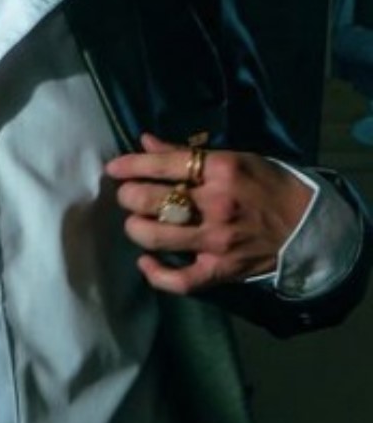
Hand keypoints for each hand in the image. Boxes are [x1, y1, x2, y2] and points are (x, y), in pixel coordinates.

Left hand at [105, 132, 309, 295]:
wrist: (308, 226)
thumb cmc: (269, 186)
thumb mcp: (234, 158)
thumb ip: (186, 153)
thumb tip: (144, 142)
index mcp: (221, 170)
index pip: (164, 165)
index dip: (131, 165)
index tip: (114, 169)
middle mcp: (216, 205)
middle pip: (151, 200)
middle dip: (129, 196)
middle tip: (127, 196)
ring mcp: (217, 240)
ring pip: (156, 236)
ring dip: (136, 228)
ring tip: (137, 222)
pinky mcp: (220, 270)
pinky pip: (179, 280)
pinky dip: (156, 274)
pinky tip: (146, 262)